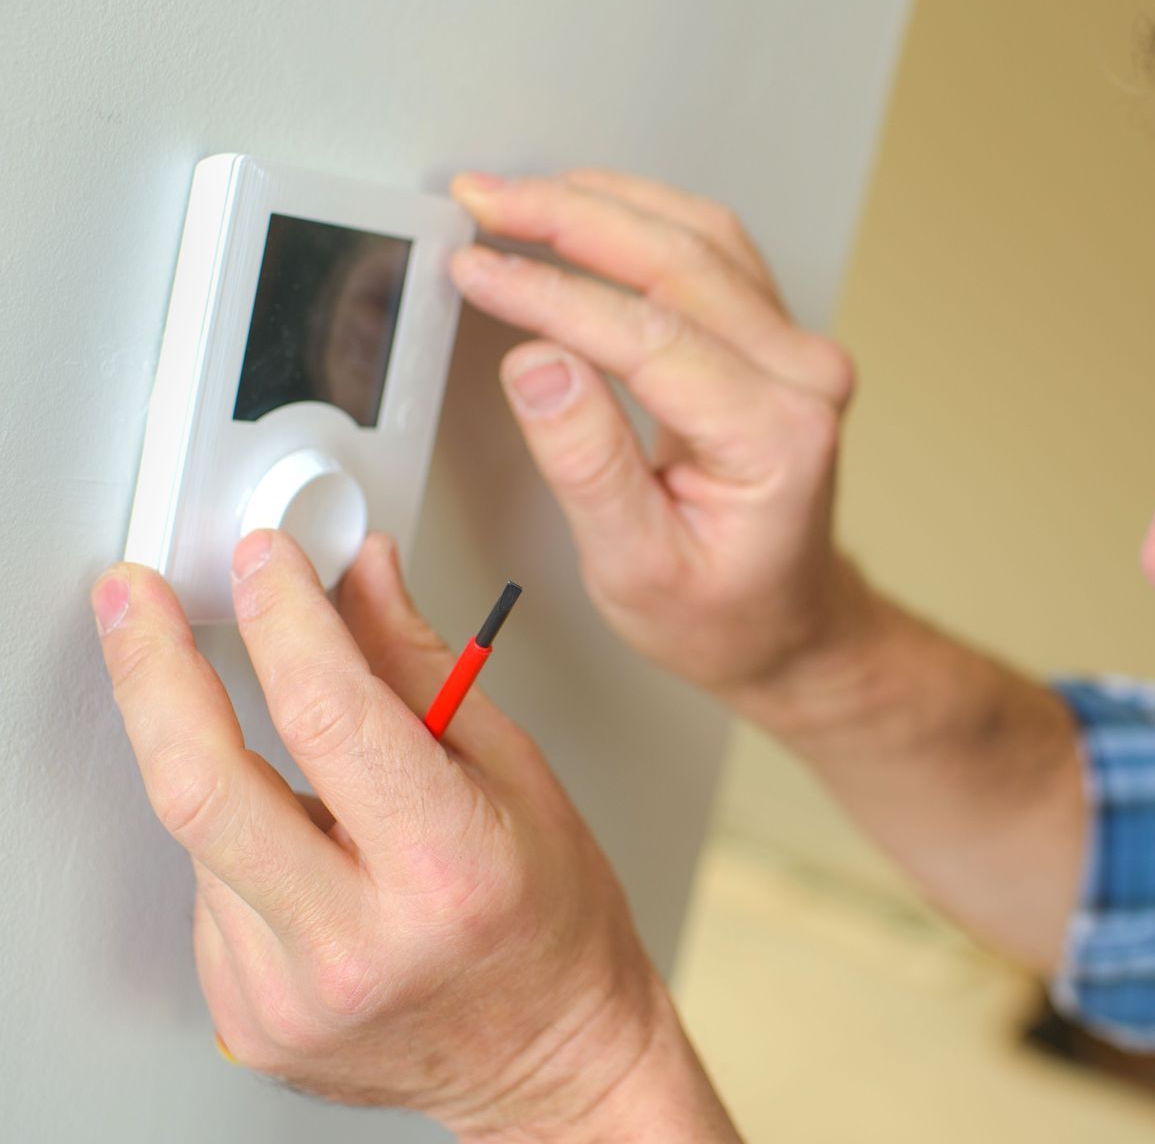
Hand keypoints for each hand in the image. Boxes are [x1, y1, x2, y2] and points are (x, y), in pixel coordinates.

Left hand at [91, 531, 725, 1140]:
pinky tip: (306, 853)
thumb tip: (361, 579)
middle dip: (152, 669)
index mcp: (445, 870)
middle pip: (204, 786)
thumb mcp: (517, 774)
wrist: (552, 1061)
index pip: (330, 715)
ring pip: (203, 835)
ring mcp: (288, 995)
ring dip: (225, 768)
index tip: (263, 558)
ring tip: (312, 786)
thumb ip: (421, 671)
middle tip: (135, 598)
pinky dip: (239, 844)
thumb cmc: (555, 923)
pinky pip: (208, 894)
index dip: (285, 616)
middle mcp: (357, 943)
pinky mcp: (248, 1021)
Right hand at [446, 170, 872, 727]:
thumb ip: (587, 465)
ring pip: (698, 236)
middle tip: (478, 199)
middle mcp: (801, 377)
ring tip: (510, 196)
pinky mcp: (776, 338)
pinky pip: (710, 251)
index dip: (549, 293)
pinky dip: (637, 219)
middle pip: (679, 259)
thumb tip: (538, 366)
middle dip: (567, 215)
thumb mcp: (636, 569)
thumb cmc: (723, 614)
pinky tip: (578, 209)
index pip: (649, 335)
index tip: (475, 267)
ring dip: (600, 203)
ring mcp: (796, 350)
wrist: (789, 626)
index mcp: (774, 436)